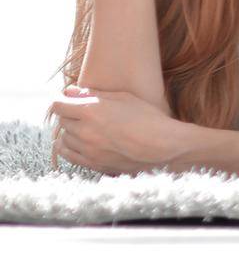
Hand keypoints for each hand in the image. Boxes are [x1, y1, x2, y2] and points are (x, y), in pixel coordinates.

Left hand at [49, 85, 183, 174]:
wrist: (163, 145)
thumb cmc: (147, 117)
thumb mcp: (124, 98)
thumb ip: (94, 94)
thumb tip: (69, 92)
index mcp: (91, 111)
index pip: (58, 105)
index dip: (63, 101)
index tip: (70, 102)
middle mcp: (84, 131)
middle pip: (62, 122)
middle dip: (70, 116)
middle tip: (85, 114)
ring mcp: (88, 150)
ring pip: (64, 139)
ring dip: (71, 133)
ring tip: (86, 129)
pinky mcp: (93, 164)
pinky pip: (69, 155)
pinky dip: (70, 148)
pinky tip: (80, 143)